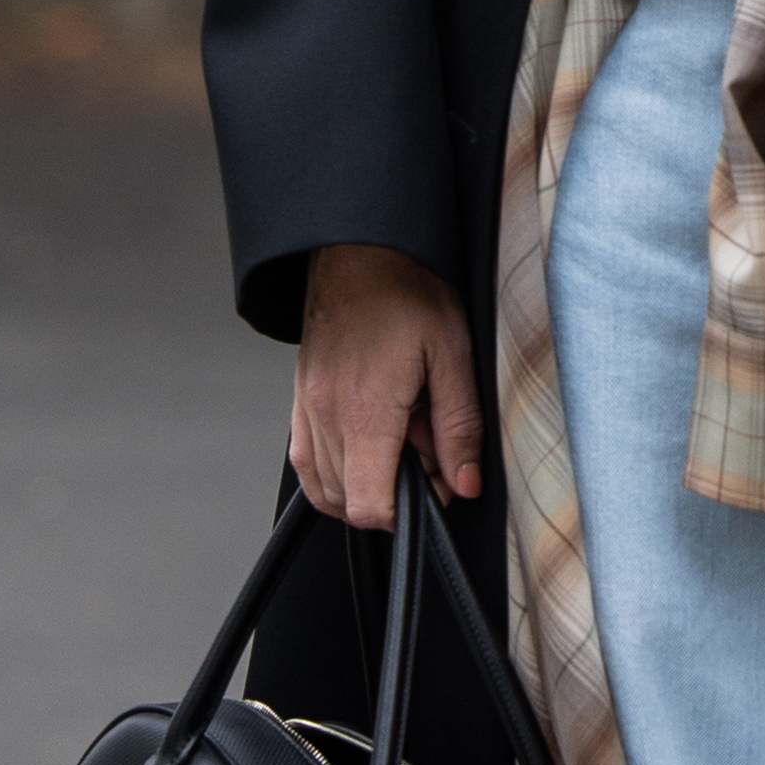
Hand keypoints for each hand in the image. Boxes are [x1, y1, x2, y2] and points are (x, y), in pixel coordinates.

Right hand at [292, 246, 483, 527]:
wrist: (360, 249)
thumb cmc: (406, 290)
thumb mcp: (453, 354)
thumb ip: (459, 427)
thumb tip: (465, 483)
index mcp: (365, 410)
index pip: (369, 506)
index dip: (404, 515)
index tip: (431, 492)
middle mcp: (327, 415)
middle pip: (348, 502)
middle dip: (390, 494)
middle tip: (425, 452)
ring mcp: (307, 408)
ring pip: (324, 486)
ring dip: (362, 482)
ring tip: (399, 439)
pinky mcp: (299, 399)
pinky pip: (305, 460)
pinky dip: (334, 470)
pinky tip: (366, 442)